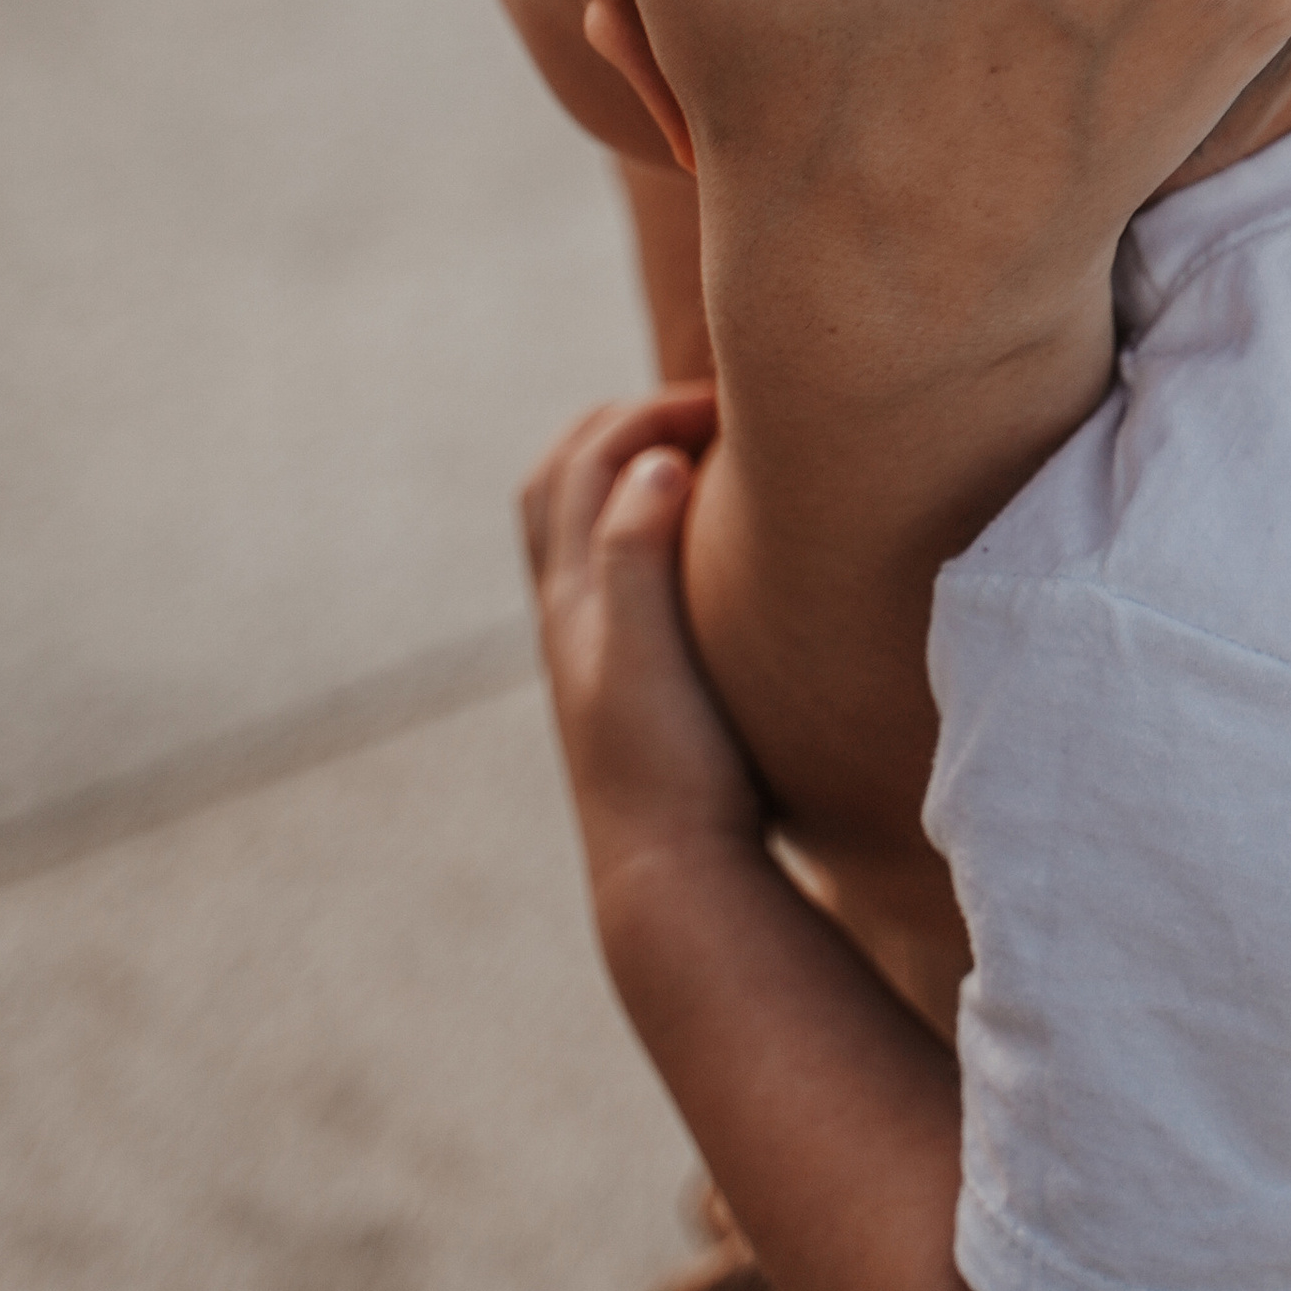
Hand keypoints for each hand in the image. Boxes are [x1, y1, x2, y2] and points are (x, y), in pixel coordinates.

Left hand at [520, 387, 760, 893]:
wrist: (671, 881)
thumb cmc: (669, 767)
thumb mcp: (649, 653)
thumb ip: (637, 553)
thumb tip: (655, 463)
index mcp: (570, 595)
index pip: (588, 458)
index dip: (651, 413)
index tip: (729, 408)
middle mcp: (567, 617)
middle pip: (561, 481)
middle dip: (624, 426)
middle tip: (708, 417)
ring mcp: (592, 655)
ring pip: (580, 531)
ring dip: (623, 477)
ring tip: (697, 466)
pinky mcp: (625, 688)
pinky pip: (614, 577)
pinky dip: (642, 533)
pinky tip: (704, 560)